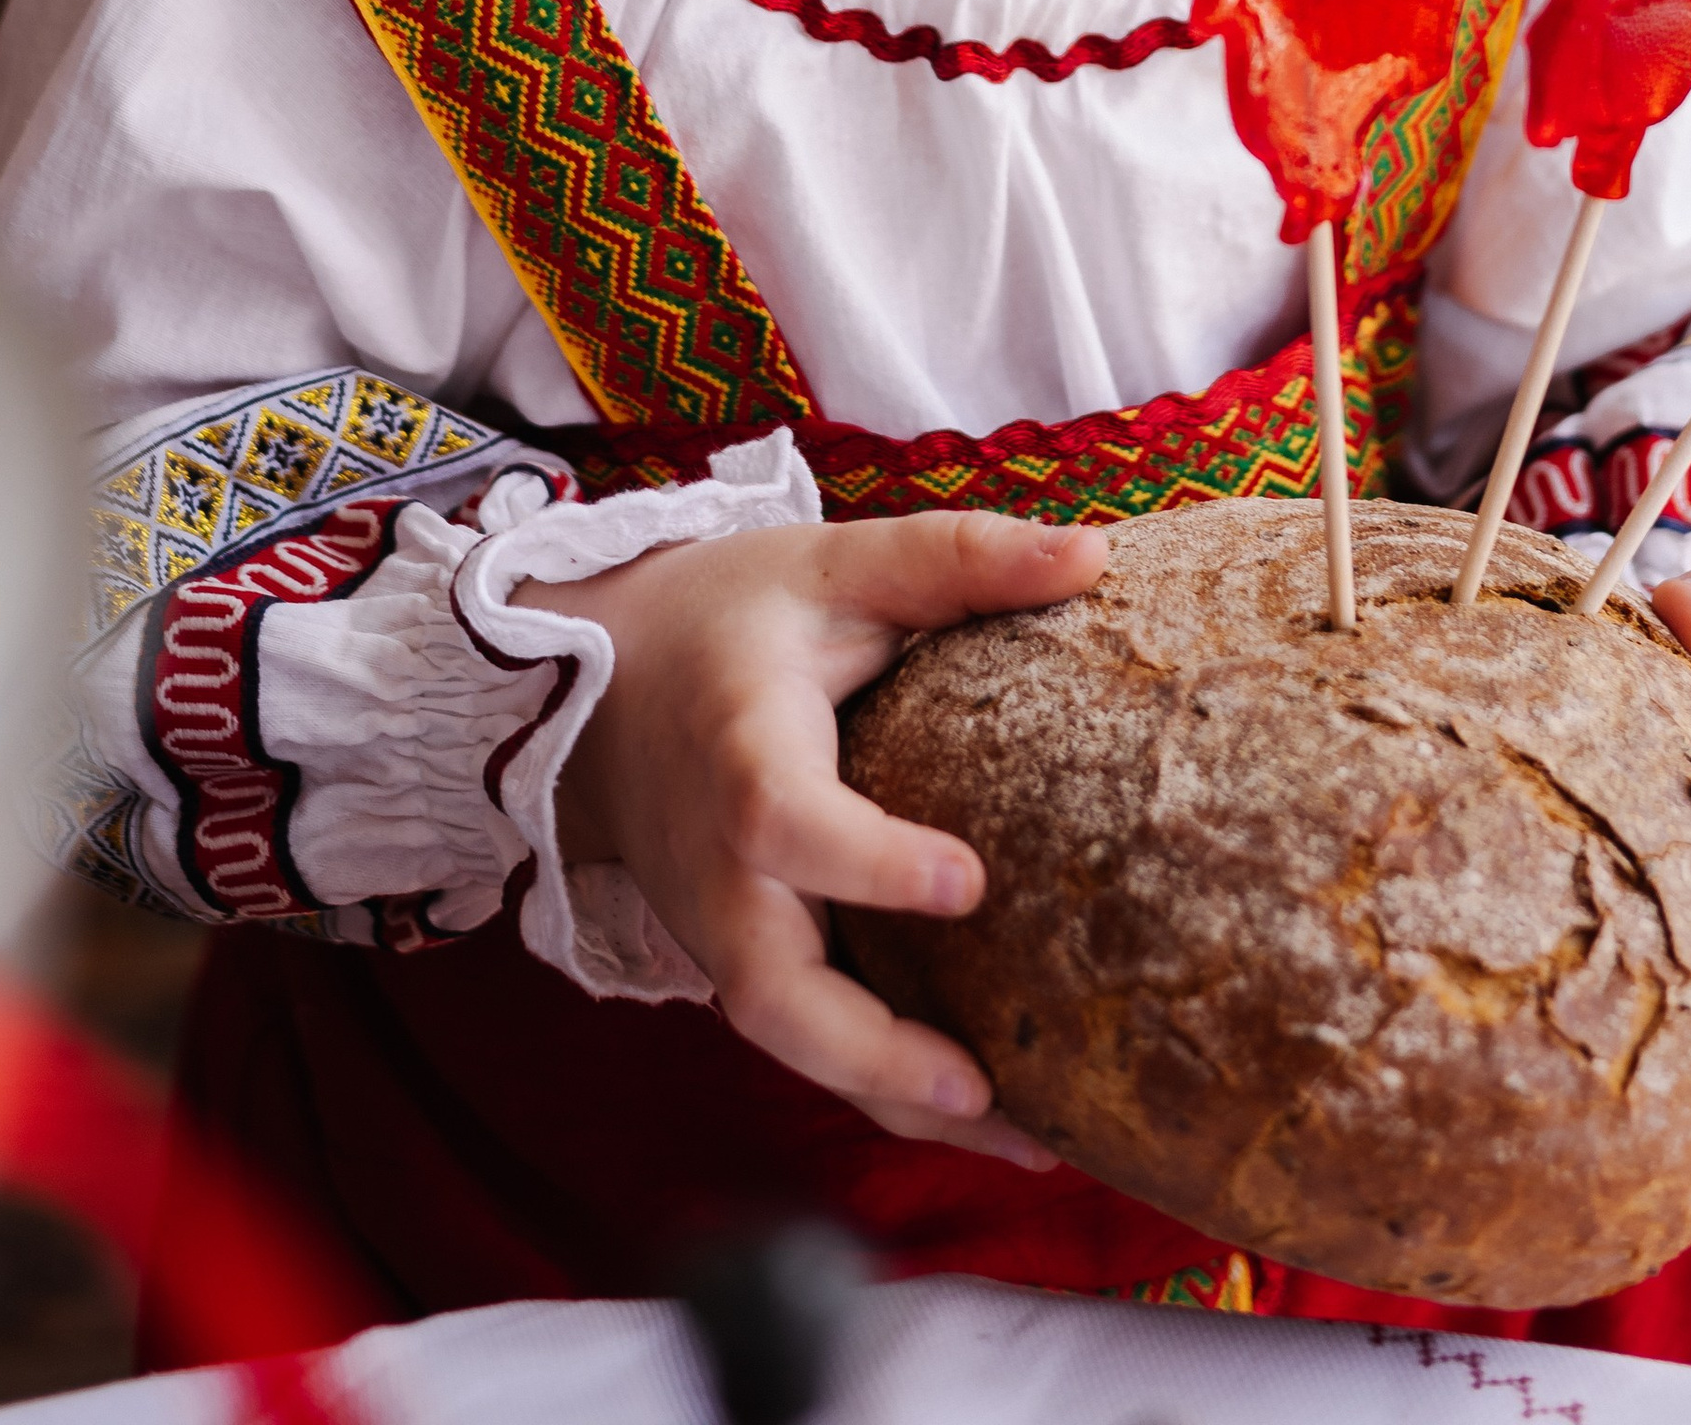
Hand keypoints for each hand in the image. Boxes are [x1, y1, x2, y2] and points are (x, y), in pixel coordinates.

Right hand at [518, 510, 1109, 1163]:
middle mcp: (717, 861)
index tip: (965, 881)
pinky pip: (801, 1038)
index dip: (864, 860)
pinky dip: (880, 1085)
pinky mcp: (735, 960)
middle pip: (767, 987)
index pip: (781, 823)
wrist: (595, 686)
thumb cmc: (725, 618)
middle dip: (870, 1051)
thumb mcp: (831, 561)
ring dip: (894, 1097)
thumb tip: (1094, 555)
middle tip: (983, 1083)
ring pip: (787, 1040)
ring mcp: (716, 925)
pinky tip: (988, 1112)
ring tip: (1025, 1135)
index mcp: (739, 750)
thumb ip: (954, 559)